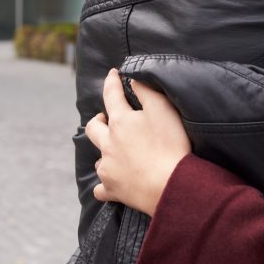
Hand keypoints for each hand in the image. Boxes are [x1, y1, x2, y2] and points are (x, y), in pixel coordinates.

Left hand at [85, 69, 191, 215]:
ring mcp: (108, 168)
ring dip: (104, 152)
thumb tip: (133, 79)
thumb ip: (146, 91)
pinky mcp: (112, 189)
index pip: (111, 95)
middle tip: (106, 118)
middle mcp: (108, 144)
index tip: (113, 73)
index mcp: (120, 122)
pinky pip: (101, 188)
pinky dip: (104, 184)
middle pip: (93, 128)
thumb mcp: (163, 109)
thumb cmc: (170, 144)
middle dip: (98, 120)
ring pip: (97, 158)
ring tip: (115, 152)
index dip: (111, 81)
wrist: (170, 185)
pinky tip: (110, 182)